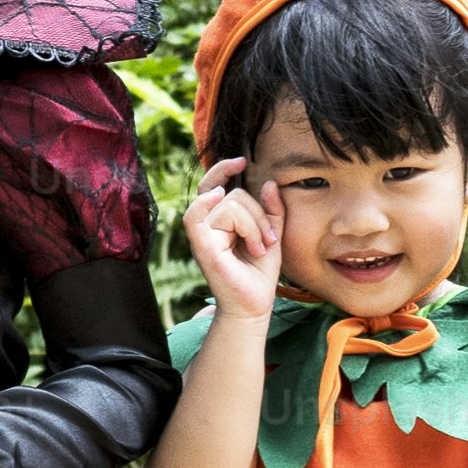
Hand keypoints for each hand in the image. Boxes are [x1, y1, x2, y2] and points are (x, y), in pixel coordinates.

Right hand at [183, 158, 284, 324]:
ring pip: (228, 204)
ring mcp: (201, 236)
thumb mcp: (271, 234)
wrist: (254, 306)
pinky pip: (196, 216)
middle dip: (259, 214)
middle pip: (232, 195)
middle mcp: (206, 225)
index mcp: (218, 220)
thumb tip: (268, 183)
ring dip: (253, 224)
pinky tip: (219, 200)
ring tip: (259, 247)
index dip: (223, 169)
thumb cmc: (259, 273)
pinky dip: (209, 206)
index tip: (241, 161)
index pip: (213, 184)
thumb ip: (271, 210)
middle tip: (269, 240)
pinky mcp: (201, 248)